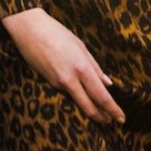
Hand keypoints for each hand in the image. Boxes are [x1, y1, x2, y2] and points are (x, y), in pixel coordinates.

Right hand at [1, 8, 125, 124]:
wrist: (29, 29)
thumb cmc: (56, 33)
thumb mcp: (81, 46)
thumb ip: (95, 67)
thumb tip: (108, 83)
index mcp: (82, 68)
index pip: (101, 96)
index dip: (113, 109)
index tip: (121, 118)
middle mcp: (70, 80)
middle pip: (89, 107)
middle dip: (102, 117)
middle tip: (111, 121)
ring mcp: (58, 83)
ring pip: (78, 101)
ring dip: (90, 108)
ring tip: (100, 112)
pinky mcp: (49, 83)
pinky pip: (68, 93)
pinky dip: (77, 96)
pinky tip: (82, 94)